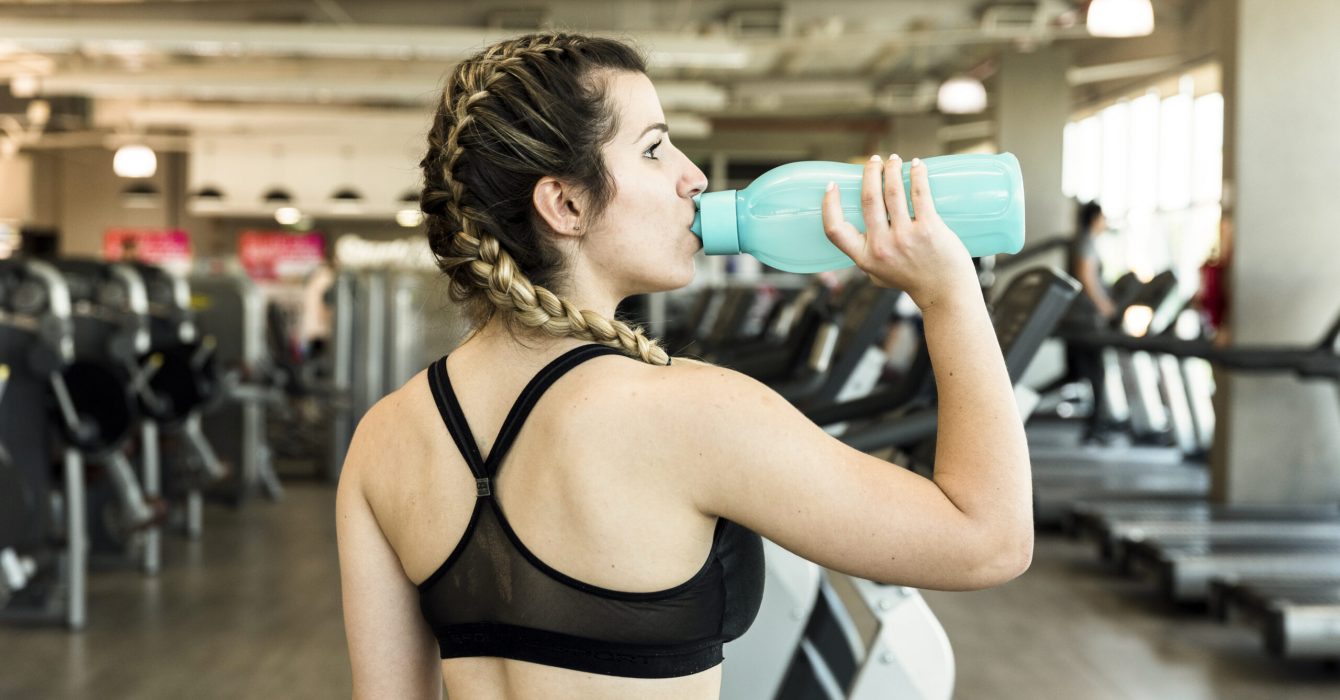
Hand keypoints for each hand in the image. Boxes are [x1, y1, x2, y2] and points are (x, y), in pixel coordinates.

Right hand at [821, 154, 978, 309]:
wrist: (945, 292)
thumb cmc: (912, 279)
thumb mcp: (878, 274)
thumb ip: (868, 253)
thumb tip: (861, 224)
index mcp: (865, 258)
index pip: (834, 230)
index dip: (829, 204)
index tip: (832, 185)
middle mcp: (882, 247)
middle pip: (869, 199)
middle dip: (870, 173)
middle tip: (875, 161)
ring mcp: (905, 237)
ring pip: (892, 192)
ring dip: (892, 169)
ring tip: (894, 160)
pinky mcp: (929, 229)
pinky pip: (919, 194)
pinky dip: (917, 175)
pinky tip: (917, 166)